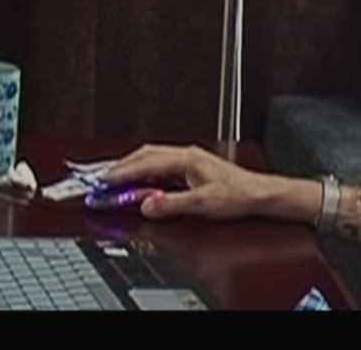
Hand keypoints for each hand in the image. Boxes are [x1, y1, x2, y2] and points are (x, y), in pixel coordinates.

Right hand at [103, 144, 264, 220]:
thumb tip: (147, 205)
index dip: (122, 172)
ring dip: (132, 168)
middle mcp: (186, 156)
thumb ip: (171, 204)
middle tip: (101, 179)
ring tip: (115, 179)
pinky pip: (160, 166)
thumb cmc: (238, 195)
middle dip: (121, 166)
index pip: (146, 163)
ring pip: (152, 158)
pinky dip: (145, 173)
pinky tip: (140, 182)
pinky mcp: (192, 169)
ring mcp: (189, 161)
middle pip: (145, 155)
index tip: (104, 180)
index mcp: (186, 159)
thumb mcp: (202, 204)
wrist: (259, 194)